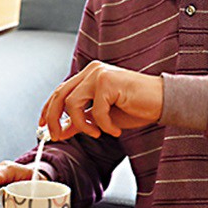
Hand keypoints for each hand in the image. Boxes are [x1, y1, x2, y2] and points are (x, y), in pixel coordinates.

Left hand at [40, 61, 162, 139]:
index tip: (43, 126)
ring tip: (98, 133)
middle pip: (60, 95)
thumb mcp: (102, 118)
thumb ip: (81, 121)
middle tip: (59, 137)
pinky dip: (103, 125)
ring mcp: (99, 74)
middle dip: (54, 119)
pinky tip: (114, 130)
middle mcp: (92, 71)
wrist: (163, 102)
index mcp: (89, 75)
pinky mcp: (109, 82)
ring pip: (72, 103)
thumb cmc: (136, 107)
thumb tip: (61, 130)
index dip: (48, 109)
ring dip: (82, 125)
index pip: (60, 91)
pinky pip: (95, 110)